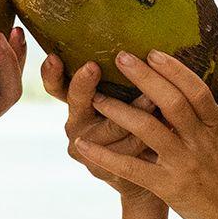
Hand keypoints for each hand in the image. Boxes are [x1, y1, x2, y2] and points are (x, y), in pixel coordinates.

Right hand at [40, 54, 157, 204]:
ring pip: (111, 125)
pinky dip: (148, 135)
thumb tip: (130, 44)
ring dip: (136, 110)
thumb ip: (120, 78)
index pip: (56, 86)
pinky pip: (129, 150)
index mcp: (77, 104)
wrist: (144, 173)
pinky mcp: (103, 169)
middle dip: (84, 84)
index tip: (54, 57)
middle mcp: (76, 125)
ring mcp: (86, 150)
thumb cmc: (134, 123)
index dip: (51, 73)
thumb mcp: (121, 98)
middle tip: (91, 67)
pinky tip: (166, 124)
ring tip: (156, 96)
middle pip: (77, 102)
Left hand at [72, 50, 217, 218]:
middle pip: (171, 101)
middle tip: (120, 57)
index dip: (173, 69)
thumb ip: (211, 119)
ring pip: (149, 129)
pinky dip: (105, 155)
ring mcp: (186, 165)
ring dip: (119, 110)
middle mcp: (203, 142)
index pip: (196, 89)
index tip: (152, 52)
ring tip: (96, 97)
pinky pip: (132, 168)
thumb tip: (196, 90)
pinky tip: (83, 146)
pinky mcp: (170, 189)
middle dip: (144, 77)